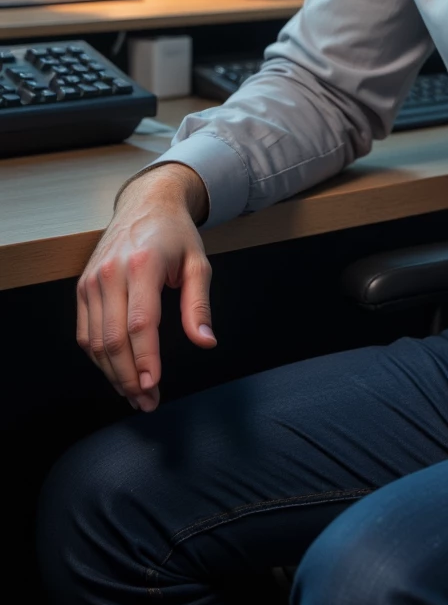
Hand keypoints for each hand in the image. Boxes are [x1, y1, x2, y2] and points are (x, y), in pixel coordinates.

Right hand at [76, 163, 213, 412]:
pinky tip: (117, 372)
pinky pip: (85, 332)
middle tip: (147, 401)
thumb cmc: (175, 234)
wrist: (145, 203)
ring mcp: (92, 281)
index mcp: (143, 266)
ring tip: (135, 394)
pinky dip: (99, 358)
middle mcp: (111, 274)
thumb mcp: (199, 263)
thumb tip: (206, 341)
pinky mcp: (83, 287)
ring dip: (112, 374)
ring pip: (95, 341)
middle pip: (113, 339)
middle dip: (128, 377)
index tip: (153, 385)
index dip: (145, 359)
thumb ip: (199, 305)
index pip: (140, 323)